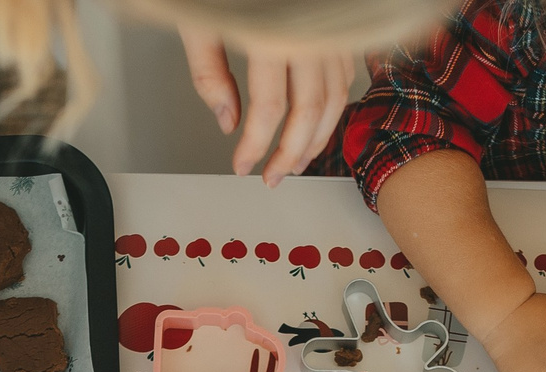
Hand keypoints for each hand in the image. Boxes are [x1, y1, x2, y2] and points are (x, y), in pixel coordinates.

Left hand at [178, 27, 354, 186]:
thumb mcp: (199, 19)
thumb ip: (209, 72)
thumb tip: (228, 122)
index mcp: (270, 35)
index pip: (268, 111)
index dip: (256, 147)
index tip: (243, 167)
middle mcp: (308, 34)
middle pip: (309, 113)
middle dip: (291, 154)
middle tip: (273, 179)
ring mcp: (330, 29)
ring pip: (335, 97)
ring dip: (318, 137)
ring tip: (297, 161)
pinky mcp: (340, 25)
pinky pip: (345, 74)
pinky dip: (335, 105)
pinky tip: (320, 122)